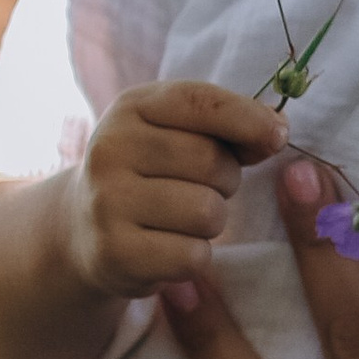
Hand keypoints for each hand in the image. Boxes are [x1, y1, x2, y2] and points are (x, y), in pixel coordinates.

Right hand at [64, 79, 287, 298]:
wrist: (80, 228)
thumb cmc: (150, 173)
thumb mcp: (176, 133)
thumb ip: (227, 126)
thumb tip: (277, 131)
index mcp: (131, 108)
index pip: (200, 102)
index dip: (248, 118)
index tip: (278, 135)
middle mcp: (110, 148)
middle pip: (212, 162)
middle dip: (226, 180)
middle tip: (201, 189)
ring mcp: (108, 202)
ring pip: (207, 212)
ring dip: (211, 222)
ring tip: (182, 219)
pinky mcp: (115, 253)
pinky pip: (193, 256)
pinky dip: (194, 256)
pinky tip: (168, 248)